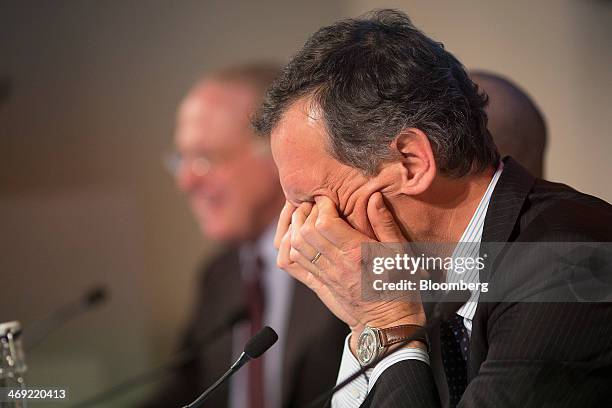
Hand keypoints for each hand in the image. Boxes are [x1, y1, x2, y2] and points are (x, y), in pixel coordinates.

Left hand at [275, 193, 424, 352]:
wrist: (388, 324)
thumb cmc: (400, 287)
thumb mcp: (401, 253)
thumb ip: (385, 224)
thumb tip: (373, 197)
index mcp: (357, 254)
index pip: (325, 223)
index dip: (323, 205)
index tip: (330, 199)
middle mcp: (336, 265)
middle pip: (305, 232)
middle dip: (305, 212)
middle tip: (314, 204)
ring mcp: (325, 277)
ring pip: (294, 246)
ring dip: (295, 227)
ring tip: (305, 217)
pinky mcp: (317, 285)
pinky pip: (292, 265)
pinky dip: (288, 246)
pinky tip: (297, 236)